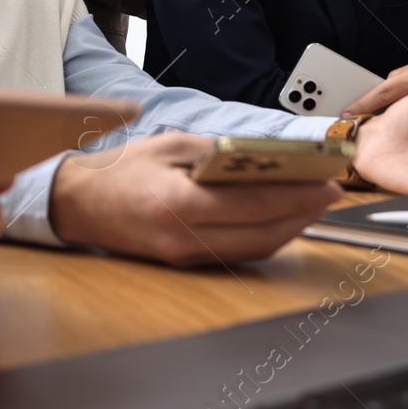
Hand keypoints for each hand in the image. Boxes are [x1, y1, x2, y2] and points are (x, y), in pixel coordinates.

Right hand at [48, 132, 342, 264]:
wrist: (76, 206)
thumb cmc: (118, 171)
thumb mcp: (166, 146)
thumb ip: (214, 152)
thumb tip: (261, 158)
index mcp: (177, 204)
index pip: (252, 204)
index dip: (295, 196)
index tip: (326, 183)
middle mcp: (183, 238)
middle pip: (261, 235)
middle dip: (302, 215)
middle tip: (330, 194)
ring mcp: (184, 256)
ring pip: (254, 250)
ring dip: (289, 229)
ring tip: (312, 204)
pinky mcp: (184, 262)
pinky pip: (237, 253)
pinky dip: (265, 237)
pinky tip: (279, 219)